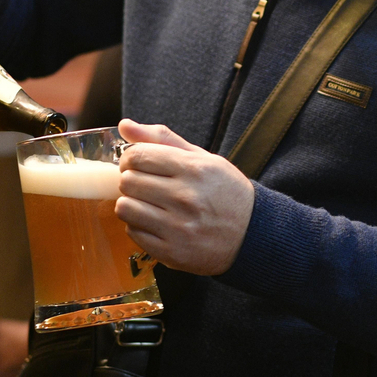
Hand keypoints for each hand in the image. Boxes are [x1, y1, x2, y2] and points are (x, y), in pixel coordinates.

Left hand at [114, 119, 255, 275]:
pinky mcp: (172, 251)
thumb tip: (125, 125)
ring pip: (125, 208)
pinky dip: (138, 226)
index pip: (138, 156)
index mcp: (194, 169)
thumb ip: (163, 139)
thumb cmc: (225, 192)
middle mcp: (185, 197)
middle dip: (130, 180)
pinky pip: (133, 232)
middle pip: (128, 181)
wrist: (251, 233)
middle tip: (144, 185)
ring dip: (131, 204)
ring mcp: (178, 227)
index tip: (135, 164)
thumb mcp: (203, 159)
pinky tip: (155, 223)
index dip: (129, 158)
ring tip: (147, 204)